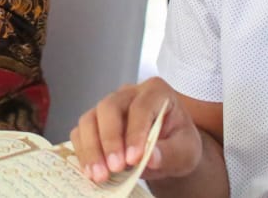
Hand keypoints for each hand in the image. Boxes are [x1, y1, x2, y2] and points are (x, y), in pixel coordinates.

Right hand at [72, 79, 198, 183]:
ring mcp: (108, 105)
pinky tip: (91, 171)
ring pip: (90, 119)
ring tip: (99, 175)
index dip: (135, 133)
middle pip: (109, 107)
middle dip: (110, 140)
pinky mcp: (95, 121)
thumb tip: (151, 158)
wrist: (168, 149)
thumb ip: (171, 153)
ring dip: (92, 149)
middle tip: (115, 167)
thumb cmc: (178, 144)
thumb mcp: (186, 151)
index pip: (141, 107)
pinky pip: (80, 132)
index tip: (134, 159)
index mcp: (156, 92)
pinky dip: (83, 152)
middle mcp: (128, 93)